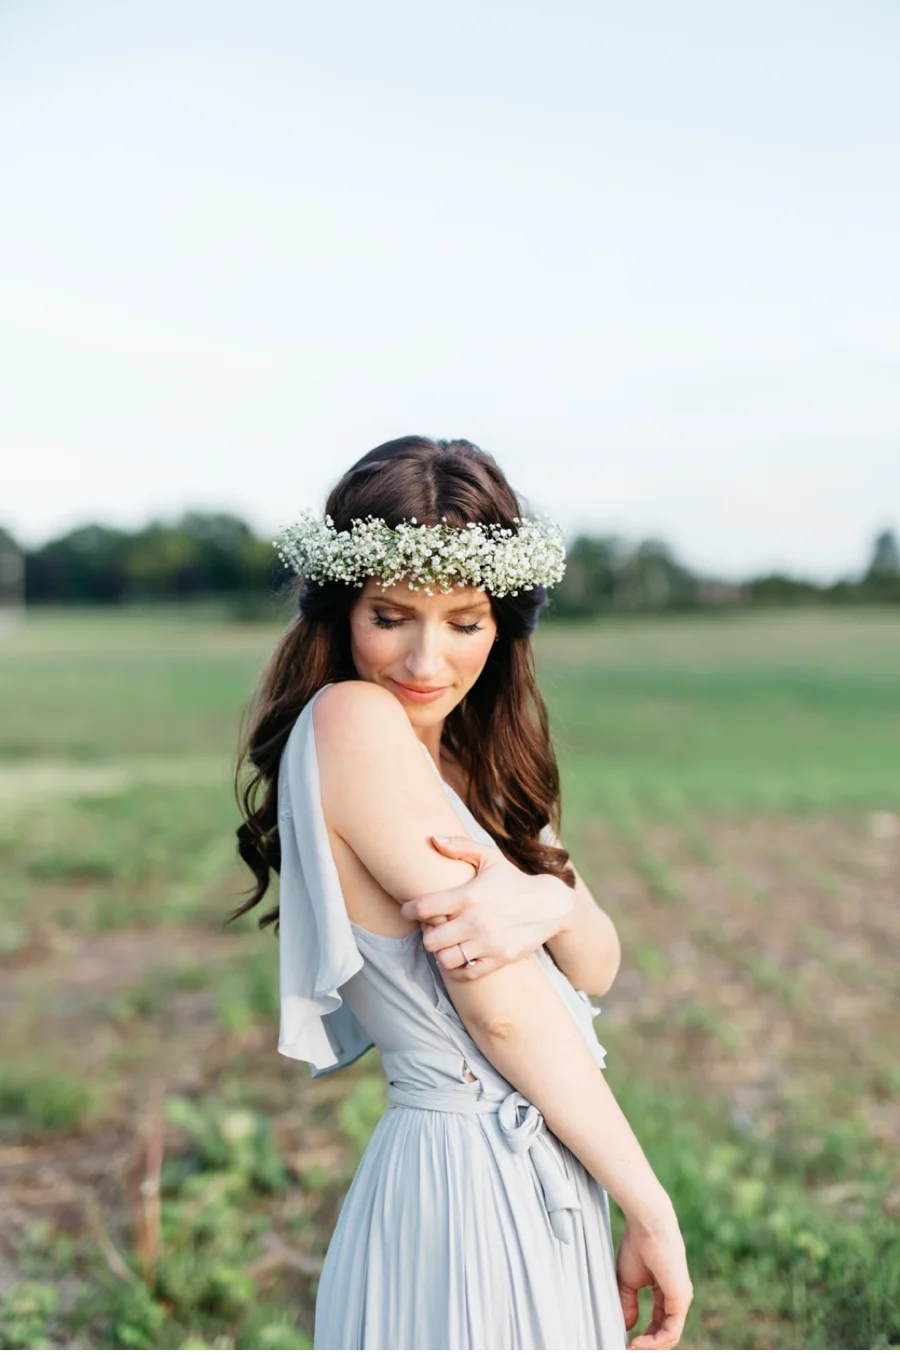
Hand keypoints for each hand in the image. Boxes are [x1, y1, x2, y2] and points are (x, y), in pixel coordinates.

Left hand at [398, 834, 574, 979]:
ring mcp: (487, 943)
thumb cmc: (513, 880)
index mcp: (468, 896)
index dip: (409, 910)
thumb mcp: (489, 857)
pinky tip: (457, 958)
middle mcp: (475, 922)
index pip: (424, 908)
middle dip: (427, 934)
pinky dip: (456, 969)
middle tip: (432, 928)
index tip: (409, 909)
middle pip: (430, 940)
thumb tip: (431, 838)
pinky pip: (466, 974)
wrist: (549, 904)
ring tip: (445, 944)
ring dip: (440, 953)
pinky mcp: (499, 959)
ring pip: (445, 960)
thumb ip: (460, 847)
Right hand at [617, 1214, 692, 1350]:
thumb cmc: (638, 1245)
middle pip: (665, 1334)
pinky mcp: (681, 1299)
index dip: (644, 1338)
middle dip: (647, 1346)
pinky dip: (654, 1342)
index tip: (625, 1342)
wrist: (647, 1225)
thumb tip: (626, 1326)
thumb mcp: (628, 1281)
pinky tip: (637, 1342)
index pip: (659, 1324)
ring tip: (631, 1348)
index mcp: (667, 1292)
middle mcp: (677, 1298)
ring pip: (669, 1337)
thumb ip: (628, 1305)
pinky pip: (671, 1331)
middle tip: (627, 1349)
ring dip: (649, 1347)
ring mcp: (681, 1299)